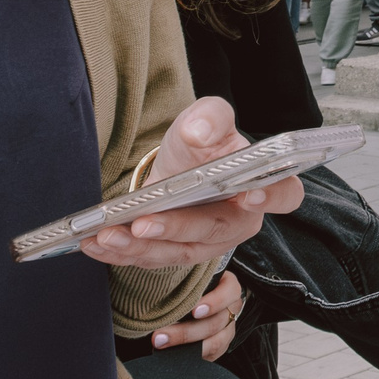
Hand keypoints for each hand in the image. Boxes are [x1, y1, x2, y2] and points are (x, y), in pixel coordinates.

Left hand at [82, 97, 301, 268]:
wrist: (175, 168)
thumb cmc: (199, 145)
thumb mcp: (204, 119)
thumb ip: (210, 117)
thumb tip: (201, 132)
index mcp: (259, 183)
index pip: (282, 193)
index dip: (271, 196)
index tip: (249, 195)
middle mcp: (239, 221)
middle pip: (215, 231)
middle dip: (177, 229)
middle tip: (144, 223)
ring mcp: (208, 244)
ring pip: (179, 253)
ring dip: (140, 247)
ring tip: (107, 235)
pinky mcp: (177, 255)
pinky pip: (151, 261)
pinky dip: (121, 254)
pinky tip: (96, 244)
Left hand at [151, 271, 245, 362]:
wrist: (190, 296)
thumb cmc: (187, 284)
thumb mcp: (188, 278)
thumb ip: (182, 282)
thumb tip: (159, 290)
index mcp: (227, 285)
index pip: (229, 292)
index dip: (214, 302)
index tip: (194, 312)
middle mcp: (231, 306)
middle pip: (216, 322)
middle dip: (186, 331)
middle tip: (159, 335)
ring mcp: (228, 327)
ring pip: (215, 341)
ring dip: (185, 344)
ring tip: (160, 343)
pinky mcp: (222, 344)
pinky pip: (212, 353)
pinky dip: (193, 354)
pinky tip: (173, 353)